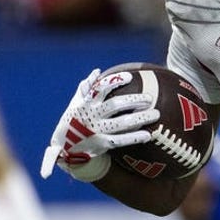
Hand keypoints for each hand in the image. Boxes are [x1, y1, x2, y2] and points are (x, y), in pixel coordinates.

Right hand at [39, 69, 158, 180]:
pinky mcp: (101, 144)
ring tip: (156, 114)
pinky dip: (134, 138)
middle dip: (134, 100)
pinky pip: (120, 140)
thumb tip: (97, 72)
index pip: (101, 88)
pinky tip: (148, 135)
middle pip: (115, 105)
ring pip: (121, 123)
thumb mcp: (75, 104)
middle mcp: (90, 116)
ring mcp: (96, 130)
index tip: (130, 77)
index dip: (115, 81)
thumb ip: (86, 88)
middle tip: (149, 98)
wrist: (63, 147)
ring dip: (140, 118)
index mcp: (85, 104)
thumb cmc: (73, 121)